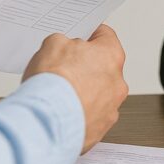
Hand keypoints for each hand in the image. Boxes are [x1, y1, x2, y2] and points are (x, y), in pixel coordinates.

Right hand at [23, 24, 127, 152]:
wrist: (46, 121)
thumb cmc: (53, 83)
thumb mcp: (52, 44)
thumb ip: (63, 42)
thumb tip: (65, 49)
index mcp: (111, 56)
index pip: (105, 36)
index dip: (90, 34)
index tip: (83, 35)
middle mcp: (118, 82)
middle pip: (102, 67)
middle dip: (85, 66)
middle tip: (64, 68)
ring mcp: (111, 107)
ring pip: (98, 94)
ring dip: (83, 92)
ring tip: (59, 94)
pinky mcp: (100, 128)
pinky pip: (90, 116)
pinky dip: (78, 114)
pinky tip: (61, 112)